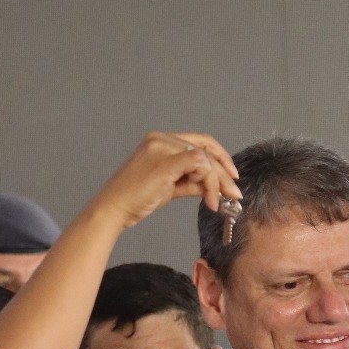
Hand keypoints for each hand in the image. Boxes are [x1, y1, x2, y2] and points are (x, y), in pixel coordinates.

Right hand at [90, 131, 241, 230]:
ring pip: (204, 158)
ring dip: (218, 181)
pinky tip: (209, 201)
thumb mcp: (169, 188)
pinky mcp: (165, 161)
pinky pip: (199, 165)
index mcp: (160, 141)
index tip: (230, 177)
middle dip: (224, 172)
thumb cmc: (135, 201)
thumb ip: (191, 183)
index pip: (199, 142)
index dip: (219, 157)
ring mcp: (162, 147)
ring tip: (219, 202)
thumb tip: (214, 187)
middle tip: (235, 193)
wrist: (114, 209)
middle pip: (205, 148)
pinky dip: (210, 183)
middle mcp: (161, 139)